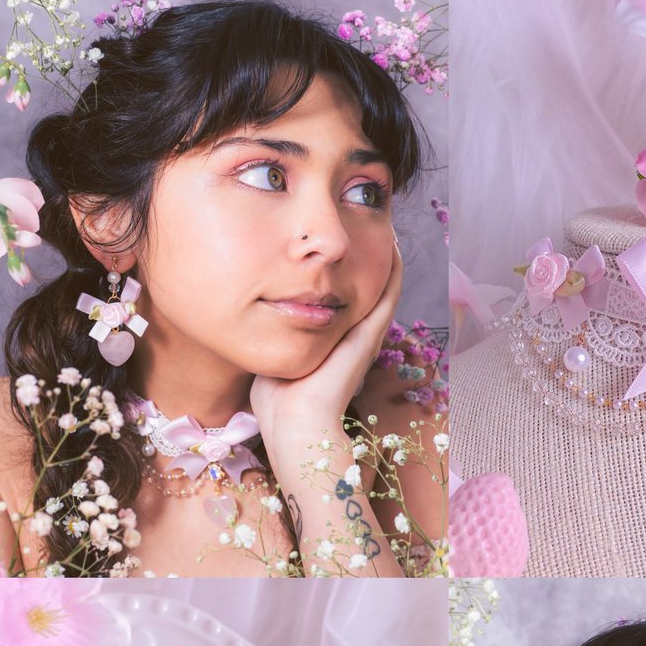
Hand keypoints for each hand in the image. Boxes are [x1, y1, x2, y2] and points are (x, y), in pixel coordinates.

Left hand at [250, 239, 402, 459]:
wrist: (295, 424)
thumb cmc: (278, 403)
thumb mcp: (272, 358)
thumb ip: (268, 338)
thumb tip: (252, 320)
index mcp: (332, 341)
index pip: (344, 298)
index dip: (344, 270)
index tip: (336, 243)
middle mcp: (353, 336)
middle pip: (367, 287)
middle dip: (365, 255)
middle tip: (364, 221)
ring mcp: (364, 335)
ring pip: (384, 287)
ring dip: (385, 256)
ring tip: (382, 223)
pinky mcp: (369, 335)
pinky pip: (389, 294)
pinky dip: (393, 269)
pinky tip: (390, 243)